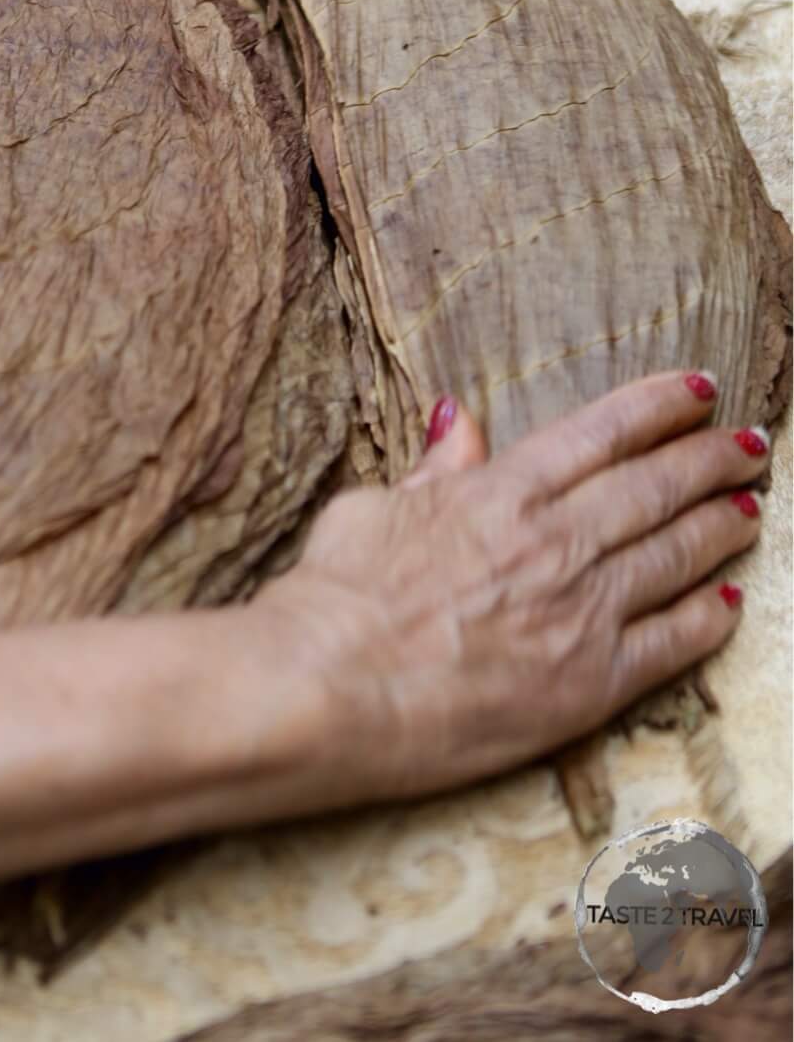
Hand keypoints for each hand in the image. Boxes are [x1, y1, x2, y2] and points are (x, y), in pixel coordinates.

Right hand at [254, 374, 761, 806]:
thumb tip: (454, 416)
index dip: (662, 405)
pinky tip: (727, 601)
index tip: (701, 389)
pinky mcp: (588, 687)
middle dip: (713, 457)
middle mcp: (555, 541)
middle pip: (658, 486)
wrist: (326, 688)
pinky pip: (671, 645)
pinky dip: (707, 617)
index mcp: (503, 490)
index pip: (606, 431)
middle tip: (751, 442)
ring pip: (677, 555)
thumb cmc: (336, 596)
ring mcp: (579, 613)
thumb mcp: (374, 505)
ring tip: (752, 506)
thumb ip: (432, 467)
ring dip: (722, 525)